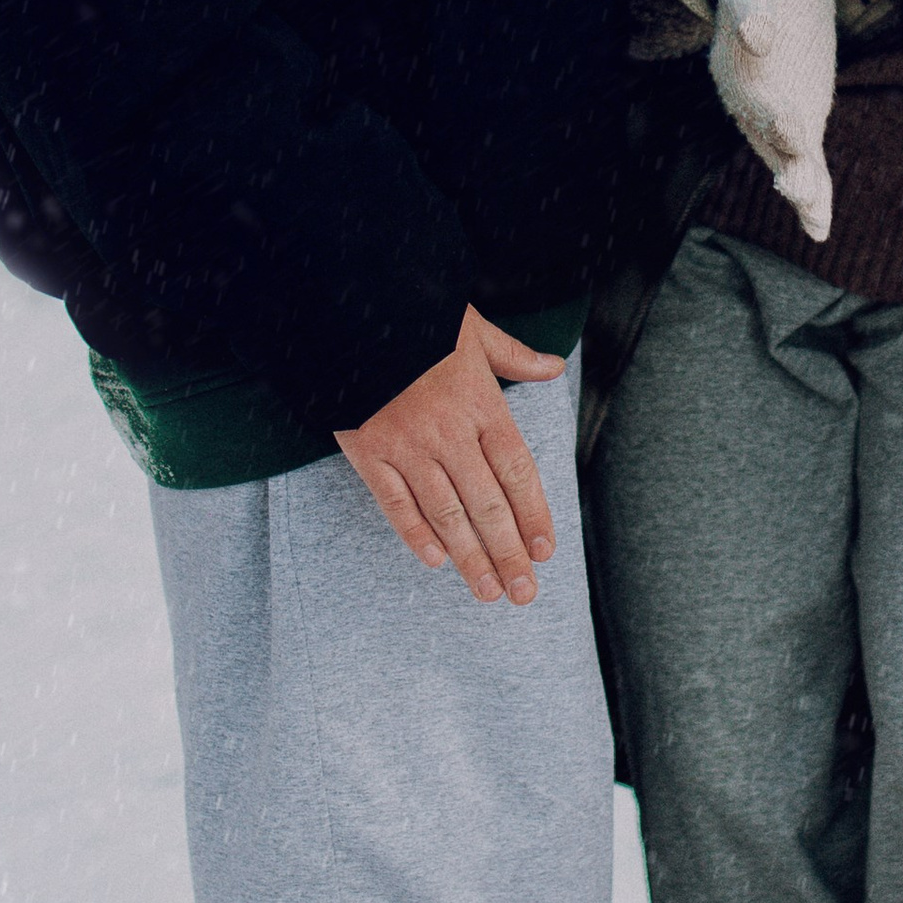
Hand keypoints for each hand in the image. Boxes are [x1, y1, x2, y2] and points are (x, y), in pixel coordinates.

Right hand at [336, 306, 563, 601]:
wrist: (350, 309)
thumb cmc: (416, 319)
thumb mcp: (474, 329)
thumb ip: (514, 356)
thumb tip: (553, 367)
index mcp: (480, 404)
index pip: (517, 471)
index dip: (534, 514)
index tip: (546, 549)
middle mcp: (448, 432)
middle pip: (487, 504)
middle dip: (509, 553)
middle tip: (524, 592)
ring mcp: (407, 446)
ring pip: (446, 513)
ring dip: (470, 557)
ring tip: (488, 590)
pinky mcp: (368, 452)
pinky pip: (395, 503)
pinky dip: (415, 534)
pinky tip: (436, 561)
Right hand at [704, 0, 835, 243]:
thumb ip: (753, 11)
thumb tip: (756, 34)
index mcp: (736, 72)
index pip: (754, 99)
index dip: (772, 114)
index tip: (789, 123)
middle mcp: (751, 103)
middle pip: (770, 139)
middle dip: (787, 162)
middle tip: (799, 186)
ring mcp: (776, 118)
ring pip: (788, 161)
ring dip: (801, 188)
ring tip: (815, 217)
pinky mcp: (802, 125)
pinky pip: (807, 164)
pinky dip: (814, 195)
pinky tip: (820, 229)